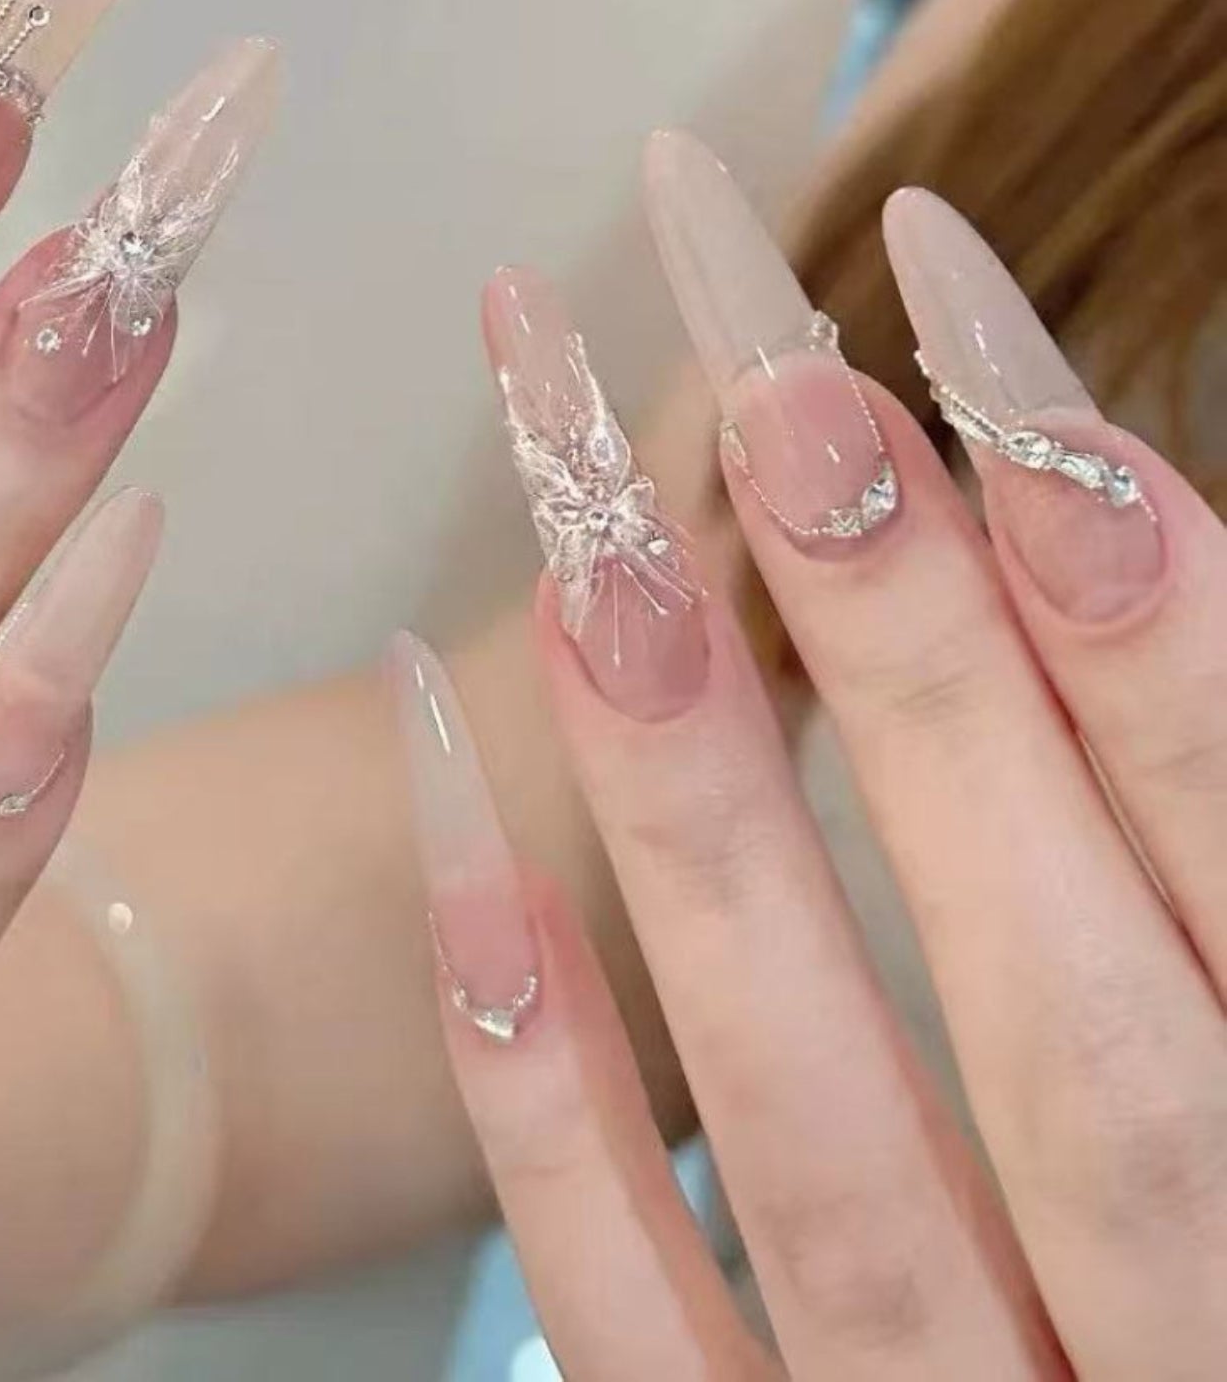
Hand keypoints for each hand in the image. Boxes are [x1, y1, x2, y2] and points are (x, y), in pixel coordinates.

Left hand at [400, 131, 1225, 1378]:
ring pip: (822, 1142)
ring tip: (589, 555)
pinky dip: (535, 1072)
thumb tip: (1097, 526)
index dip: (1147, 613)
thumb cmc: (1221, 1251)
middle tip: (775, 368)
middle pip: (1059, 1015)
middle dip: (922, 676)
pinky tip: (445, 798)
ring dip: (702, 833)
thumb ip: (1209, 866)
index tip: (971, 316)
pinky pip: (627, 1307)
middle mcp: (1178, 1355)